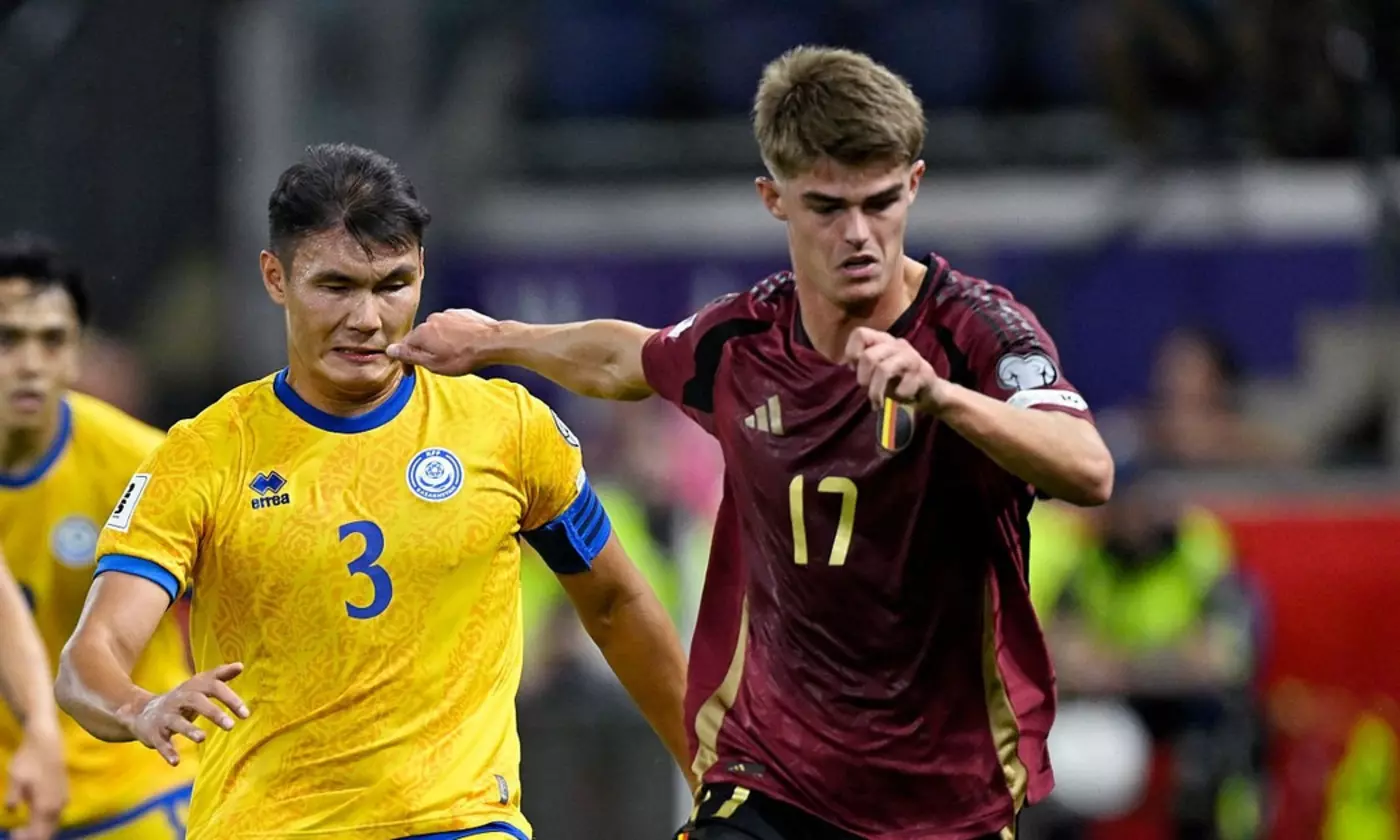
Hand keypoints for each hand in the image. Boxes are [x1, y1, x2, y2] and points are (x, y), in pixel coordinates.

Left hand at [5, 726, 65, 839]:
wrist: (46, 742)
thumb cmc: (29, 760)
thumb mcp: (15, 779)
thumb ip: (12, 798)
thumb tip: (11, 811)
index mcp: (45, 807)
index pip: (37, 835)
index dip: (24, 838)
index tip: (12, 831)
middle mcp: (57, 807)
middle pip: (47, 833)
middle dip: (32, 836)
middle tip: (16, 831)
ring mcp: (63, 800)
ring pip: (53, 825)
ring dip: (39, 830)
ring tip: (23, 826)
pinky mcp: (64, 794)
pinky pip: (56, 816)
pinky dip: (45, 822)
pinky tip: (35, 814)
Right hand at [129, 663, 248, 765]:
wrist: (142, 712)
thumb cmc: (182, 699)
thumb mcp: (199, 685)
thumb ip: (220, 676)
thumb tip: (240, 665)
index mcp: (193, 688)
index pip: (214, 687)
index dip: (230, 699)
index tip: (246, 715)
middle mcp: (179, 700)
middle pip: (195, 701)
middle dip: (213, 713)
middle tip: (231, 726)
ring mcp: (165, 716)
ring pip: (177, 722)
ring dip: (189, 730)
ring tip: (202, 738)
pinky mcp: (154, 733)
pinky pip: (161, 742)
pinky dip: (167, 751)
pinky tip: (176, 762)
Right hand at [386, 309, 499, 374]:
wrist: (492, 342)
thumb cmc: (464, 356)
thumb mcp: (433, 364)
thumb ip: (410, 355)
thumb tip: (390, 350)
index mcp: (422, 332)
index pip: (405, 346)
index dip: (406, 361)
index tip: (410, 372)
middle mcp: (432, 319)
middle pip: (422, 336)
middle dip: (425, 350)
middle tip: (436, 364)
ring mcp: (448, 314)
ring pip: (437, 330)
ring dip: (440, 342)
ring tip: (453, 355)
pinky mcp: (462, 313)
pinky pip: (452, 325)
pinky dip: (453, 335)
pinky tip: (463, 344)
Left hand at [844, 327, 950, 414]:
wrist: (930, 392)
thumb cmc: (899, 381)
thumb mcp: (876, 371)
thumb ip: (863, 364)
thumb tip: (849, 363)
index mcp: (883, 340)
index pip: (860, 333)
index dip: (852, 352)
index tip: (854, 369)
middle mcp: (897, 344)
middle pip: (868, 356)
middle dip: (863, 379)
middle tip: (866, 390)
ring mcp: (912, 357)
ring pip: (884, 369)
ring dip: (876, 391)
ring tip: (877, 403)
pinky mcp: (924, 373)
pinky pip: (903, 388)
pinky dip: (899, 397)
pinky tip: (903, 397)